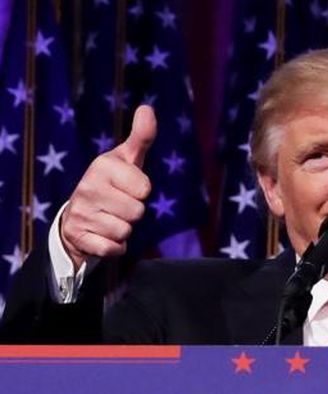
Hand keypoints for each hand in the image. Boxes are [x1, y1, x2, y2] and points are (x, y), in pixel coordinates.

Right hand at [60, 105, 156, 270]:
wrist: (78, 216)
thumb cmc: (112, 183)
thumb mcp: (127, 159)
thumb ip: (141, 137)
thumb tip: (148, 108)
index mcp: (102, 166)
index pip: (144, 188)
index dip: (141, 191)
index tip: (127, 187)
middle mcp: (87, 188)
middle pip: (137, 212)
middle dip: (133, 212)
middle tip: (118, 205)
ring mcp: (81, 213)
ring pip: (125, 231)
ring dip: (123, 229)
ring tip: (109, 218)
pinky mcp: (79, 238)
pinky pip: (113, 249)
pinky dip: (114, 247)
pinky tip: (103, 235)